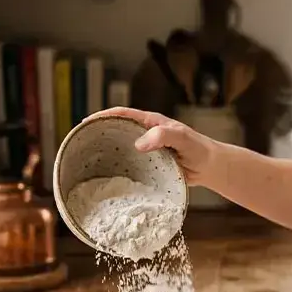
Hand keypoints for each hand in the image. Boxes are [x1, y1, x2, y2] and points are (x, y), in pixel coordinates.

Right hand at [87, 107, 220, 185]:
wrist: (211, 167)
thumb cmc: (198, 149)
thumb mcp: (182, 138)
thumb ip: (163, 135)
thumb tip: (138, 143)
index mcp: (150, 122)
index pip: (121, 114)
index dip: (102, 116)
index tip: (86, 123)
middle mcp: (145, 134)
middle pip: (117, 129)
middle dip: (99, 133)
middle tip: (80, 142)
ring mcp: (147, 150)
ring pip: (121, 148)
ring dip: (107, 152)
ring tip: (88, 160)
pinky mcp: (149, 165)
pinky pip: (130, 164)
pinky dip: (118, 168)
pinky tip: (108, 177)